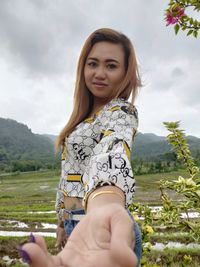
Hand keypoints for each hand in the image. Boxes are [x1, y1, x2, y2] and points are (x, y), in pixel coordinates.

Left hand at [22, 204, 136, 266]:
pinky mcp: (66, 261)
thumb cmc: (116, 218)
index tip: (56, 264)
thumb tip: (128, 261)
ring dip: (40, 265)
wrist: (105, 215)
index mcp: (110, 266)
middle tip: (30, 251)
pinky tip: (33, 242)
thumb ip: (122, 240)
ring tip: (28, 248)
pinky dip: (39, 256)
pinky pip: (51, 264)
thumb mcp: (122, 223)